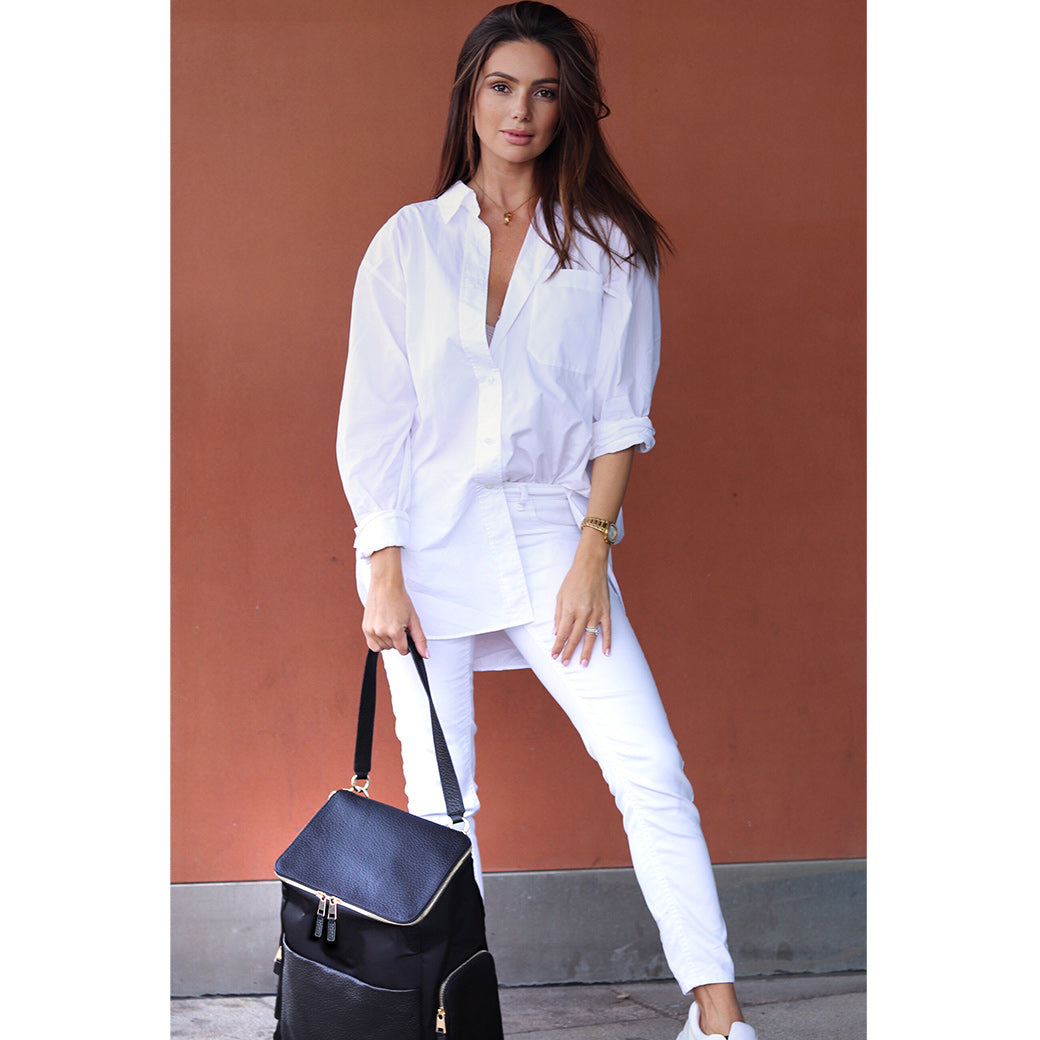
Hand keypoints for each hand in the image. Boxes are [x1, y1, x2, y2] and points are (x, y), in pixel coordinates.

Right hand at [362, 548, 428, 656]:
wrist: (385, 585)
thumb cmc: (399, 599)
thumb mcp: (414, 619)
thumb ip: (420, 639)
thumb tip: (425, 655)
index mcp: (394, 631)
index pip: (403, 650)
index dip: (407, 643)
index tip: (405, 632)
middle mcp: (381, 632)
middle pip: (392, 648)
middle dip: (397, 640)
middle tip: (397, 623)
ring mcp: (371, 631)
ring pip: (382, 648)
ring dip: (387, 641)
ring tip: (390, 624)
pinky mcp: (365, 628)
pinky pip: (372, 645)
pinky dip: (378, 640)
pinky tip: (382, 628)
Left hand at [551, 535, 611, 666]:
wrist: (591, 566)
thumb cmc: (573, 580)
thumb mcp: (560, 596)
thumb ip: (559, 616)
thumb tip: (556, 633)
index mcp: (570, 609)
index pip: (563, 633)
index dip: (558, 646)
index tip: (554, 656)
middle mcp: (583, 613)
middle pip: (575, 637)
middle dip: (569, 652)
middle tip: (565, 664)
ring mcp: (596, 612)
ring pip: (591, 636)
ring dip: (587, 651)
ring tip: (583, 664)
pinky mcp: (606, 611)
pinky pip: (607, 629)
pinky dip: (607, 642)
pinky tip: (606, 653)